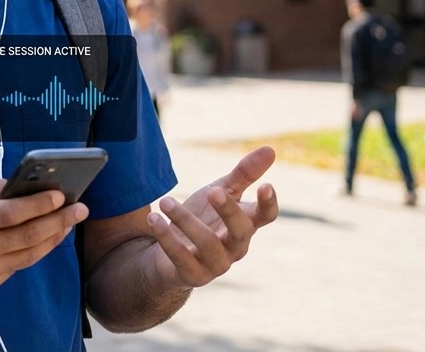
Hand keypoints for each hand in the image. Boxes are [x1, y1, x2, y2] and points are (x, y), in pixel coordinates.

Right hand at [0, 177, 87, 297]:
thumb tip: (25, 185)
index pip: (10, 213)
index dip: (38, 205)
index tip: (61, 195)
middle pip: (26, 237)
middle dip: (58, 222)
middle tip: (80, 209)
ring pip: (27, 256)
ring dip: (52, 239)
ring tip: (68, 224)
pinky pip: (15, 267)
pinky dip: (32, 252)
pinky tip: (44, 238)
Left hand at [146, 145, 278, 288]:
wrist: (170, 253)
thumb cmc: (203, 219)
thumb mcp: (221, 192)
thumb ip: (243, 174)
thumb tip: (270, 149)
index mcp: (246, 225)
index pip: (265, 217)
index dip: (268, 203)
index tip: (266, 185)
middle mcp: (235, 247)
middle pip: (241, 231)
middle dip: (228, 210)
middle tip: (212, 190)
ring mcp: (216, 264)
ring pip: (208, 243)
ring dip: (185, 220)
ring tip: (165, 200)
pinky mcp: (193, 276)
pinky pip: (181, 258)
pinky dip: (166, 238)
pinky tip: (153, 219)